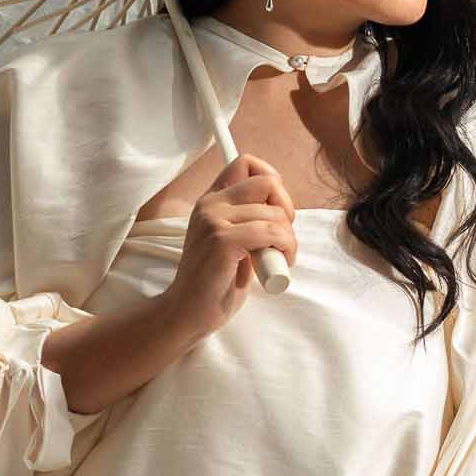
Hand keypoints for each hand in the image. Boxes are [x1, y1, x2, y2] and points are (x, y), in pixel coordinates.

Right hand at [161, 156, 296, 338]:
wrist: (187, 312)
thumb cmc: (215, 282)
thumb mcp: (231, 241)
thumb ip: (248, 219)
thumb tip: (282, 208)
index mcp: (211, 200)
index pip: (246, 163)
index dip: (272, 180)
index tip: (277, 210)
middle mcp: (210, 204)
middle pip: (269, 183)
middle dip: (287, 210)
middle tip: (281, 239)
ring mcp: (214, 221)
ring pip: (276, 214)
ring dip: (288, 240)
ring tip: (277, 260)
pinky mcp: (222, 241)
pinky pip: (272, 234)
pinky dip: (285, 250)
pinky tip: (276, 266)